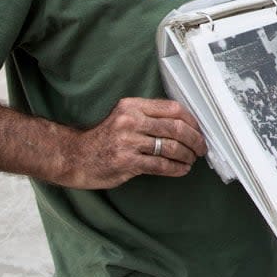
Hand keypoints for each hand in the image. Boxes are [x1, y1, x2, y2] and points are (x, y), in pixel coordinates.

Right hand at [60, 97, 206, 189]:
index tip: (199, 130)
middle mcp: (131, 121)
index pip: (173, 108)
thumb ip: (149, 116)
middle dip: (195, 140)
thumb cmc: (104, 137)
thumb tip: (185, 124)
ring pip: (170, 147)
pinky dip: (176, 168)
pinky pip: (160, 165)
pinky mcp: (126, 162)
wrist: (75, 156)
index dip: (192, 120)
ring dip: (187, 155)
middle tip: (201, 148)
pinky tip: (182, 170)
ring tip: (191, 160)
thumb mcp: (124, 117)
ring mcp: (128, 141)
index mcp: (132, 106)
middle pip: (176, 128)